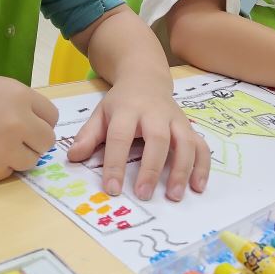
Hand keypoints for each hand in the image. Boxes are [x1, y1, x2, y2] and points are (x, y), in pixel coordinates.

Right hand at [0, 76, 57, 182]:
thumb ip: (21, 105)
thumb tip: (42, 127)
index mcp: (21, 96)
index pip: (52, 117)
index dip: (39, 122)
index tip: (27, 125)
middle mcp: (18, 122)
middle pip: (47, 141)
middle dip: (33, 142)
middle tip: (13, 140)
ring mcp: (6, 148)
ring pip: (32, 160)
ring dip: (18, 156)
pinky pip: (9, 172)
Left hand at [66, 74, 209, 201]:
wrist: (146, 78)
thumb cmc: (121, 102)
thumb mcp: (101, 113)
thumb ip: (88, 136)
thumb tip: (72, 158)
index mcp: (127, 110)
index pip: (120, 136)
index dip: (115, 162)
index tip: (112, 187)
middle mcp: (155, 113)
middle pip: (157, 138)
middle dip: (151, 167)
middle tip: (143, 194)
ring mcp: (176, 120)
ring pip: (185, 142)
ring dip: (181, 169)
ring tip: (174, 195)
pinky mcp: (190, 127)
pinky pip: (202, 146)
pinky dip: (202, 166)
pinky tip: (197, 187)